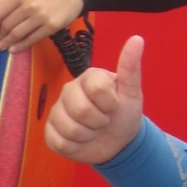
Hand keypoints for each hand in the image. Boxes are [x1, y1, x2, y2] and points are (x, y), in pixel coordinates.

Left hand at [0, 0, 82, 51]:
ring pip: (17, 34)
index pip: (0, 12)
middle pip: (7, 25)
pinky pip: (31, 39)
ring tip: (2, 47)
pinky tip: (14, 50)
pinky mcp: (50, 27)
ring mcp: (40, 17)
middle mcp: (29, 5)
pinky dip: (20, 46)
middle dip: (0, 35)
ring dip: (7, 43)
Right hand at [45, 35, 143, 163]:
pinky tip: (80, 141)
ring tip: (92, 131)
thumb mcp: (132, 94)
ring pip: (70, 129)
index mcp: (89, 77)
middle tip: (103, 121)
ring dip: (88, 136)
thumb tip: (137, 38)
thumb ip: (130, 68)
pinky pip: (59, 142)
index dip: (110, 104)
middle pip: (80, 110)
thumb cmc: (124, 114)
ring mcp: (57, 111)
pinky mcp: (50, 131)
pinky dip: (75, 147)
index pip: (96, 89)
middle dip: (98, 122)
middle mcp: (69, 90)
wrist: (117, 143)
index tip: (114, 106)